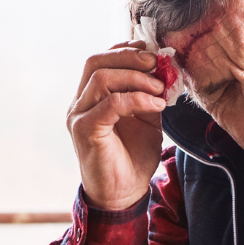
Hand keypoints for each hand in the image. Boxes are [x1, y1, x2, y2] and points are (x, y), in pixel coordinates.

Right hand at [67, 43, 166, 210]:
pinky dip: (136, 99)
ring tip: (159, 88)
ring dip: (135, 78)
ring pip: (101, 78)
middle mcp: (80, 104)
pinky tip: (156, 104)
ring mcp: (79, 116)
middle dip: (129, 58)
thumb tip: (164, 70)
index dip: (125, 50)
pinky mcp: (85, 130)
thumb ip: (149, 94)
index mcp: (91, 98)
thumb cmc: (132, 159)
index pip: (100, 60)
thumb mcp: (147, 119)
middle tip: (157, 64)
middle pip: (96, 62)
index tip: (152, 52)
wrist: (123, 195)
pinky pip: (110, 104)